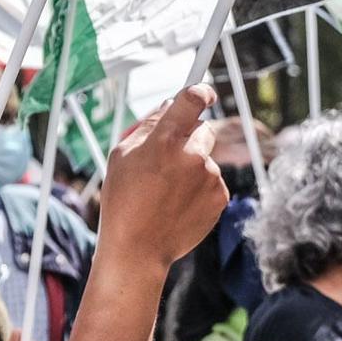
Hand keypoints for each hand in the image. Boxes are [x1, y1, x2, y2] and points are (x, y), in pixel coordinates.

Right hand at [100, 83, 225, 270]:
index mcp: (164, 139)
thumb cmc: (123, 201)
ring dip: (193, 167)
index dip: (200, 90)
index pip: (192, 99)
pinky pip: (212, 181)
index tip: (204, 91)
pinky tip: (179, 204)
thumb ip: (147, 125)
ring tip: (168, 192)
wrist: (137, 250)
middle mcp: (192, 155)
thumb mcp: (121, 155)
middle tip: (169, 160)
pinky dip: (200, 188)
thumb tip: (170, 105)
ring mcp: (209, 177)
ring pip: (206, 158)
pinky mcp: (220, 197)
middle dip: (189, 138)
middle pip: (203, 129)